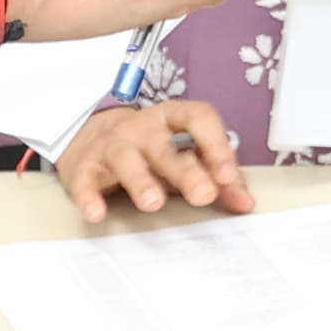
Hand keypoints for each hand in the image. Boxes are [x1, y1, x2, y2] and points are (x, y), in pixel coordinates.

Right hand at [58, 97, 246, 219]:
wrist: (94, 140)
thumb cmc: (152, 150)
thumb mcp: (185, 156)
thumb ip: (218, 177)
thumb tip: (245, 202)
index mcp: (173, 118)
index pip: (198, 118)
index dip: (215, 144)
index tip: (228, 175)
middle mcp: (142, 127)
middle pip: (164, 145)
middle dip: (184, 171)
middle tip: (203, 195)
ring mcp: (112, 145)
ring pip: (125, 158)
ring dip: (140, 180)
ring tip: (153, 203)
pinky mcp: (85, 167)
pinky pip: (85, 180)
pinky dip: (89, 196)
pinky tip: (97, 212)